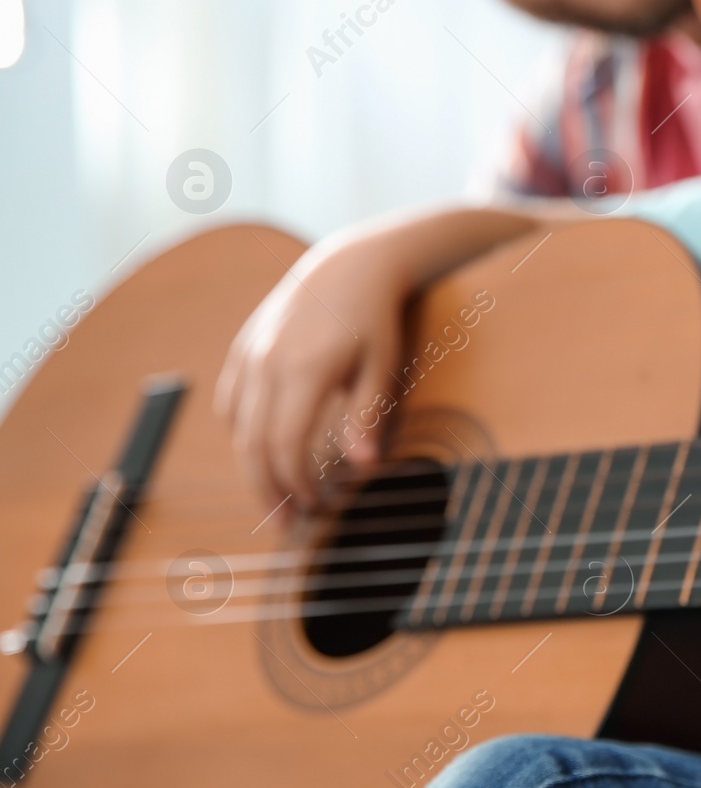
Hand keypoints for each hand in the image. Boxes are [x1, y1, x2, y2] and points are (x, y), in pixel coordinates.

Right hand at [215, 236, 407, 511]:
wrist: (349, 265)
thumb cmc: (374, 319)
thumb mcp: (381, 366)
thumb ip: (366, 416)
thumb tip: (364, 467)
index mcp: (303, 370)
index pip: (286, 446)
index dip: (296, 484)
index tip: (316, 507)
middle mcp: (266, 364)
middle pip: (252, 445)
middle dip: (269, 490)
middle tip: (288, 522)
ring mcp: (249, 355)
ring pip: (237, 427)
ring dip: (254, 467)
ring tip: (278, 496)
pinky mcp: (243, 348)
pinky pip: (231, 401)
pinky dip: (243, 431)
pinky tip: (264, 450)